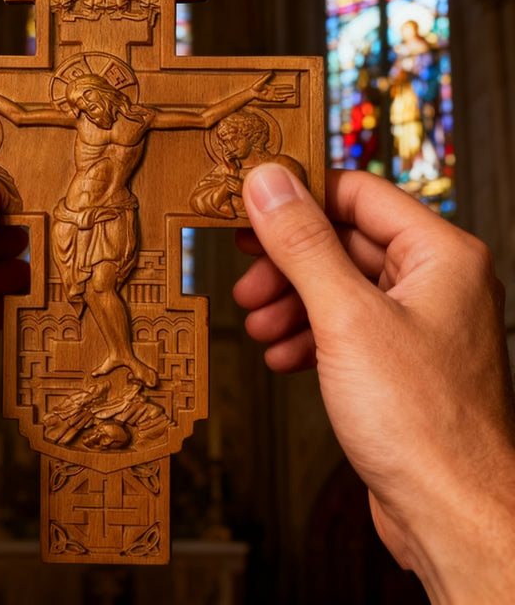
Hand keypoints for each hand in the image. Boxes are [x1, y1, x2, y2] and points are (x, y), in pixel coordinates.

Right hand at [233, 164, 514, 602]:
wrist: (451, 514)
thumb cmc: (423, 423)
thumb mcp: (345, 316)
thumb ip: (303, 244)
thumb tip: (268, 183)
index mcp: (440, 254)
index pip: (357, 193)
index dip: (300, 197)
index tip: (251, 206)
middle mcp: (434, 281)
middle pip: (343, 242)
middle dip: (288, 262)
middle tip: (246, 275)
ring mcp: (417, 323)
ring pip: (338, 287)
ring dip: (291, 302)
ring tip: (259, 324)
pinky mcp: (398, 360)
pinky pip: (343, 327)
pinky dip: (308, 335)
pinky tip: (284, 355)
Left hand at [248, 72, 295, 102]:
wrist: (252, 92)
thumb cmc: (256, 86)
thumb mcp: (262, 80)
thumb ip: (267, 76)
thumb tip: (271, 71)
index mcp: (272, 87)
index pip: (281, 86)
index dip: (286, 86)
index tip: (291, 86)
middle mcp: (273, 92)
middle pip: (282, 91)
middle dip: (288, 91)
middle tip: (294, 91)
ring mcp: (271, 96)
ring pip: (281, 96)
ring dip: (286, 95)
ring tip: (291, 95)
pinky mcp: (269, 99)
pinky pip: (276, 99)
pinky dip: (280, 99)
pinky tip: (284, 99)